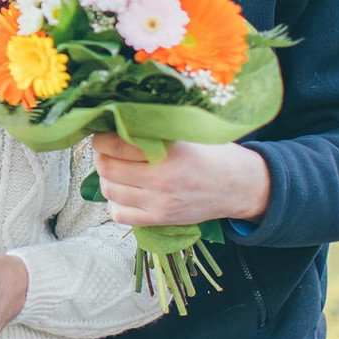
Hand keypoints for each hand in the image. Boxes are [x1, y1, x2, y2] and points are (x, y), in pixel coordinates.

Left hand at [91, 133, 270, 226]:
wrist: (238, 187)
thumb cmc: (212, 154)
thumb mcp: (187, 134)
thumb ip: (155, 130)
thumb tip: (119, 119)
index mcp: (169, 153)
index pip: (116, 144)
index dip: (102, 137)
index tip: (102, 131)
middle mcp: (161, 180)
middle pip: (107, 168)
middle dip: (101, 156)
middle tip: (106, 149)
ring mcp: (159, 203)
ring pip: (110, 191)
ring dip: (106, 178)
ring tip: (115, 168)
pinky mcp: (159, 219)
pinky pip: (120, 215)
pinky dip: (115, 202)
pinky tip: (125, 191)